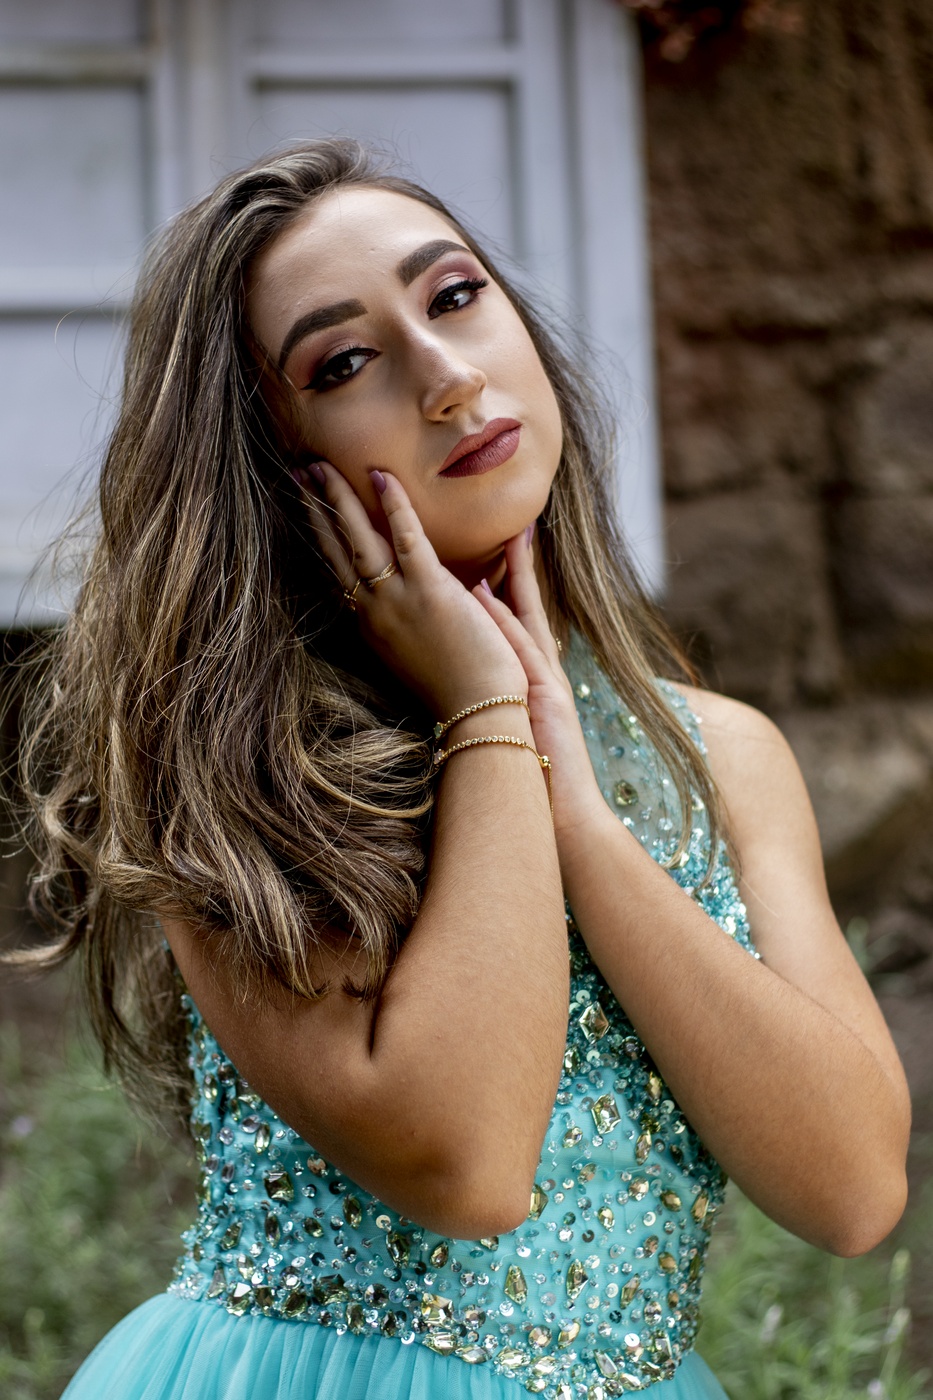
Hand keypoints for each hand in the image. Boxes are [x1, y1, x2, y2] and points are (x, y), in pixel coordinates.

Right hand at [297, 463, 526, 715]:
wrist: (480, 712)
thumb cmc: (459, 687)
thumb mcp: (417, 651)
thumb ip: (406, 619)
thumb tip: (410, 591)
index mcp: (370, 625)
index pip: (337, 570)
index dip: (320, 535)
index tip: (307, 507)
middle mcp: (374, 611)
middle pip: (337, 548)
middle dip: (317, 507)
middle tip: (302, 470)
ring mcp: (397, 601)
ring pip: (360, 539)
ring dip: (340, 498)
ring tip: (323, 465)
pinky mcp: (430, 592)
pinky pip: (406, 539)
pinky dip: (394, 505)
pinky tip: (383, 476)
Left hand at [473, 530, 608, 846]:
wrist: (566, 817)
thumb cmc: (542, 782)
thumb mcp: (525, 733)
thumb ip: (514, 703)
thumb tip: (490, 688)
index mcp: (537, 682)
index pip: (525, 624)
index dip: (516, 584)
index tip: (508, 547)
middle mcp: (544, 675)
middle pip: (531, 610)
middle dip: (522, 567)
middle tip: (515, 524)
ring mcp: (547, 685)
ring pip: (528, 621)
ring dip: (515, 581)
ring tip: (507, 539)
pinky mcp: (545, 700)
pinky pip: (519, 653)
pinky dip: (503, 623)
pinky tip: (484, 595)